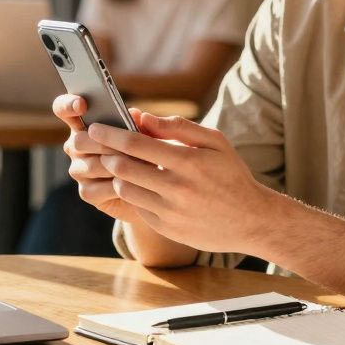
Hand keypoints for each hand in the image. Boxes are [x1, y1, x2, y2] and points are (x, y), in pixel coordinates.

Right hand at [52, 94, 145, 224]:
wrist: (152, 187)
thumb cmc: (147, 152)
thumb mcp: (147, 134)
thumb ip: (140, 123)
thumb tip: (136, 114)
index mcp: (85, 124)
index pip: (63, 109)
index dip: (68, 104)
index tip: (82, 104)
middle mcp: (76, 146)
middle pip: (78, 141)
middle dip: (105, 143)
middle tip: (129, 146)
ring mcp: (79, 169)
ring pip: (90, 165)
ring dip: (117, 165)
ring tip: (140, 164)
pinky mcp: (87, 192)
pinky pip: (97, 188)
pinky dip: (118, 185)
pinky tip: (134, 184)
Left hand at [87, 112, 277, 254]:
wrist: (250, 220)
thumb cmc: (231, 175)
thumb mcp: (215, 142)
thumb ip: (178, 127)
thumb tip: (143, 117)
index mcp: (188, 161)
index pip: (136, 144)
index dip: (110, 134)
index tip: (95, 127)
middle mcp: (176, 188)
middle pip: (123, 167)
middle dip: (105, 153)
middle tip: (96, 145)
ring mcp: (170, 211)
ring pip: (125, 189)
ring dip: (116, 174)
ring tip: (117, 163)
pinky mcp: (166, 227)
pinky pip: (137, 207)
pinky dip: (132, 193)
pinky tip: (137, 184)